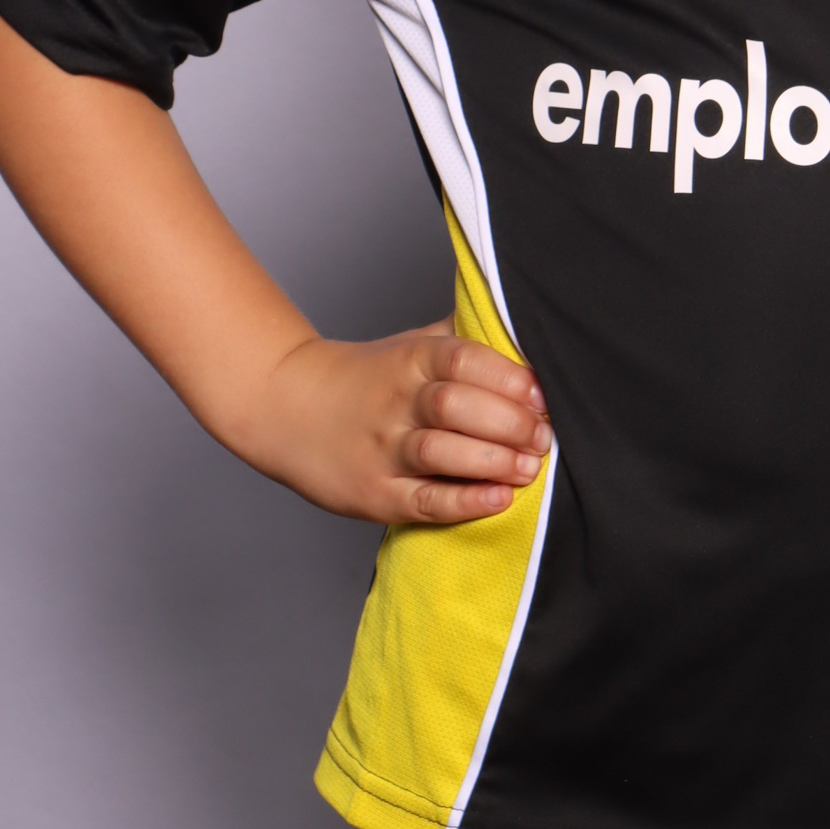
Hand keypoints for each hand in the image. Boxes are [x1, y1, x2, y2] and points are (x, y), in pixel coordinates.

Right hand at [241, 324, 551, 526]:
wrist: (285, 405)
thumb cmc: (366, 376)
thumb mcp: (411, 344)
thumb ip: (462, 337)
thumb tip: (523, 326)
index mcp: (411, 360)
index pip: (464, 360)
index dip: (509, 378)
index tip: (542, 395)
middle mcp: (397, 401)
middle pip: (457, 406)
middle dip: (510, 423)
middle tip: (544, 437)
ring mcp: (383, 449)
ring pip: (441, 452)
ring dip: (493, 461)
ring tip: (529, 468)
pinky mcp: (374, 493)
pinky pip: (424, 500)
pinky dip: (464, 502)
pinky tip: (497, 499)